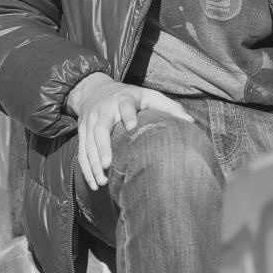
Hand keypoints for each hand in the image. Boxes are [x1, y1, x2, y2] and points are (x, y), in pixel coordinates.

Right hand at [67, 73, 192, 189]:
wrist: (93, 89)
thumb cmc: (128, 96)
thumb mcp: (148, 96)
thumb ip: (169, 107)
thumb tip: (191, 121)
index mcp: (122, 99)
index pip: (124, 106)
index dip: (128, 115)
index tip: (132, 126)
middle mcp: (103, 110)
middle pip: (100, 128)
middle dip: (102, 146)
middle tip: (107, 164)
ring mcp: (90, 122)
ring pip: (88, 144)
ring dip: (94, 163)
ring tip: (102, 182)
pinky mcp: (81, 132)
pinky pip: (82, 152)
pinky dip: (86, 169)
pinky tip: (95, 184)